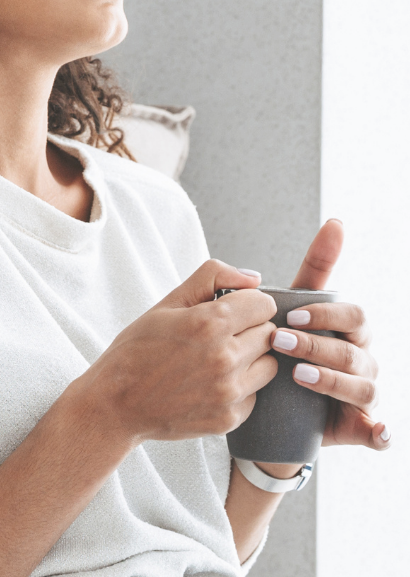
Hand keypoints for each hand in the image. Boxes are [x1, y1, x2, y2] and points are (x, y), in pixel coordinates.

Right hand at [80, 259, 278, 443]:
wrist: (116, 403)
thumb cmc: (137, 349)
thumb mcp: (166, 303)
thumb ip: (211, 278)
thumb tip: (253, 278)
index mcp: (208, 323)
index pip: (264, 304)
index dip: (248, 303)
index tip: (231, 309)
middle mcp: (224, 358)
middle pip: (269, 333)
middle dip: (249, 329)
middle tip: (218, 335)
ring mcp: (229, 392)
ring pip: (269, 365)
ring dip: (251, 359)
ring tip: (218, 359)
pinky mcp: (230, 418)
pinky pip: (255, 394)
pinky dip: (240, 387)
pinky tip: (211, 383)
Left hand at [267, 218, 389, 451]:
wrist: (277, 402)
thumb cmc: (288, 344)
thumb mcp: (293, 307)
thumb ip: (310, 270)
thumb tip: (336, 224)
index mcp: (349, 330)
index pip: (352, 315)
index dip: (325, 314)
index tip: (292, 315)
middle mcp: (362, 360)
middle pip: (352, 350)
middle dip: (317, 345)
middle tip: (280, 340)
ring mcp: (363, 393)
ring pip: (364, 386)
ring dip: (333, 381)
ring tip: (297, 375)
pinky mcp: (360, 426)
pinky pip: (379, 432)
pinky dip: (380, 432)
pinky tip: (375, 430)